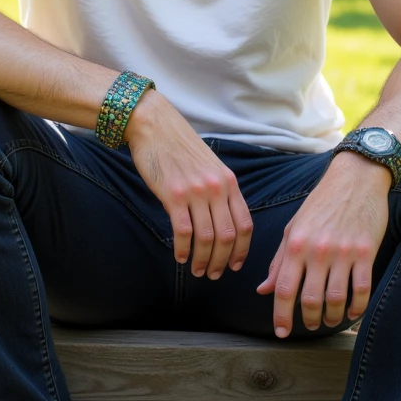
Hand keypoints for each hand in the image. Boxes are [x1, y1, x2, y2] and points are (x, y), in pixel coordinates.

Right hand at [125, 90, 253, 277]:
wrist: (155, 125)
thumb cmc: (180, 147)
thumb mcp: (210, 166)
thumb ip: (219, 191)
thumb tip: (222, 222)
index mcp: (230, 182)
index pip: (245, 224)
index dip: (242, 250)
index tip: (235, 265)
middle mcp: (217, 188)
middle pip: (228, 236)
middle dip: (223, 261)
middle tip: (214, 275)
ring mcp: (196, 192)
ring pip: (207, 238)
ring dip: (204, 260)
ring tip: (198, 271)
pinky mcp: (174, 195)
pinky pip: (183, 231)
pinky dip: (184, 249)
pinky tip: (180, 257)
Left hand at [257, 152, 390, 336]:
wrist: (355, 179)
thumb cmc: (321, 204)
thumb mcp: (294, 228)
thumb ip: (279, 261)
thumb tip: (262, 290)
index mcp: (296, 245)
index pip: (283, 289)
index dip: (281, 315)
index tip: (281, 332)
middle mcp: (317, 251)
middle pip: (309, 299)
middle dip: (308, 319)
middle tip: (310, 326)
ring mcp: (343, 252)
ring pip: (336, 298)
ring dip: (332, 316)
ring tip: (330, 320)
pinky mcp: (366, 252)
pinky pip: (362, 289)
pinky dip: (357, 306)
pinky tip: (353, 312)